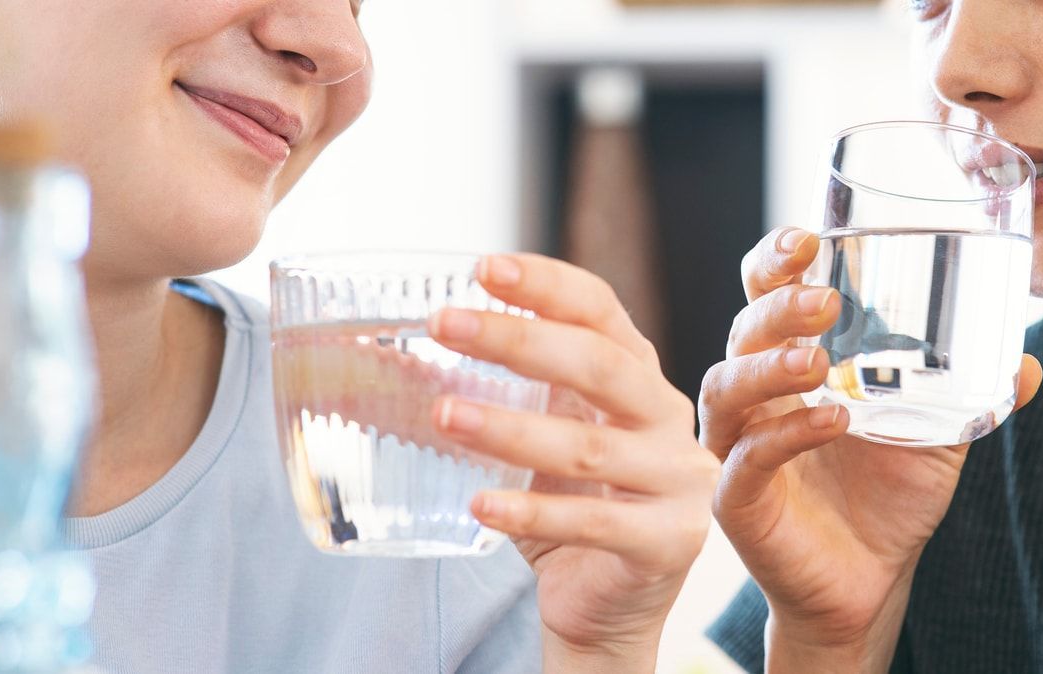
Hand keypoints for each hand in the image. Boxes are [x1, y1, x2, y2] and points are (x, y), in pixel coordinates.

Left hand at [428, 254, 718, 672]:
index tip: (483, 267)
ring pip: (590, 448)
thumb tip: (366, 364)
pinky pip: (594, 522)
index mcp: (637, 376)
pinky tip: (480, 504)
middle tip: (443, 323)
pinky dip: (532, 511)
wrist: (610, 605)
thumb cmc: (569, 506)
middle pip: (599, 364)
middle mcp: (666, 418)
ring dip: (510, 428)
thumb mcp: (528, 439)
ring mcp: (676, 480)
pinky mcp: (667, 541)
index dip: (546, 285)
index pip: (600, 311)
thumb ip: (479, 396)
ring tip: (443, 415)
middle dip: (518, 340)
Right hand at [700, 228, 1041, 670]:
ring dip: (768, 365)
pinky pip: (747, 458)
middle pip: (742, 329)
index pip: (764, 296)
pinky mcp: (737, 499)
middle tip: (824, 299)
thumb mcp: (938, 433)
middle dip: (776, 306)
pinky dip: (785, 434)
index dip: (775, 261)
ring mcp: (737, 446)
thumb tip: (1027, 362)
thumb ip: (973, 393)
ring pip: (726, 387)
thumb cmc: (889, 495)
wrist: (872, 581)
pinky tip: (831, 422)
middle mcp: (756, 396)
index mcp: (790, 363)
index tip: (807, 238)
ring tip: (817, 360)